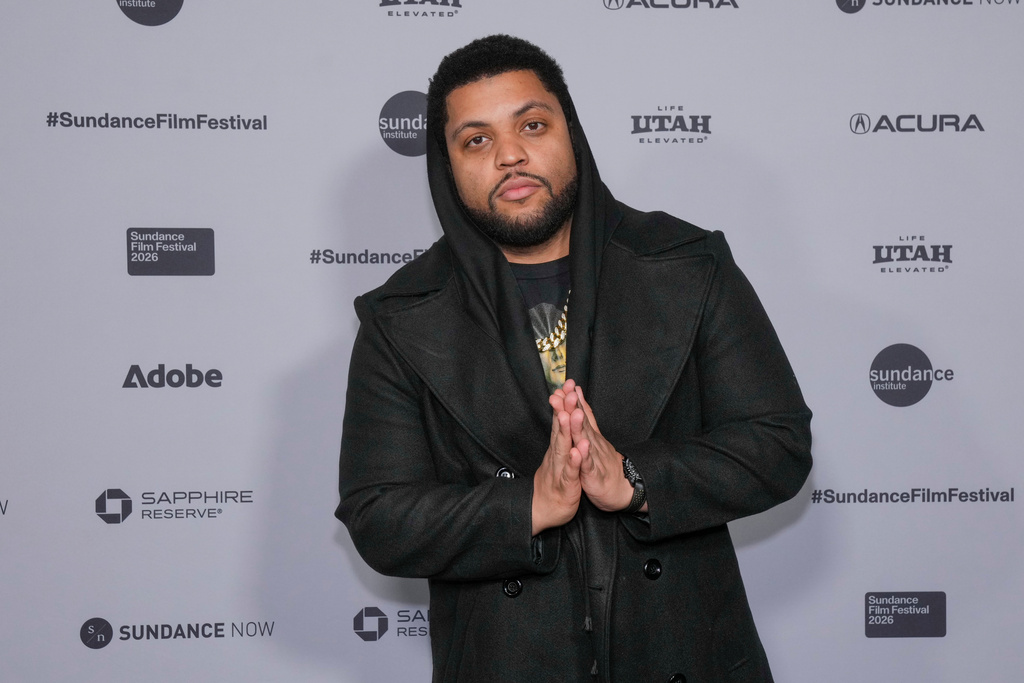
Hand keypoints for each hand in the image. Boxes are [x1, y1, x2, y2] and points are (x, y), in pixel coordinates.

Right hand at [531, 394, 583, 534]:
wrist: (543, 509)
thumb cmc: (553, 481)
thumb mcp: (558, 454)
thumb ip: (560, 434)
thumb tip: (561, 413)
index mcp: (558, 447)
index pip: (561, 421)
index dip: (564, 403)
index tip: (567, 384)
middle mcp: (556, 454)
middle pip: (560, 429)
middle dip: (564, 409)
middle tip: (566, 391)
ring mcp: (560, 468)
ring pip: (563, 447)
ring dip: (566, 430)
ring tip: (570, 414)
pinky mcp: (566, 485)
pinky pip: (570, 472)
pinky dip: (574, 461)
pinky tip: (578, 451)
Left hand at [552, 380, 640, 512]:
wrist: (619, 486)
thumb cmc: (603, 460)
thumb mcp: (593, 434)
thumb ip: (586, 413)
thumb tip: (578, 391)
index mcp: (589, 433)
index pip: (579, 413)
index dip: (571, 399)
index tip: (564, 385)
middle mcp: (592, 442)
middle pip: (581, 423)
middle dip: (573, 408)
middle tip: (566, 393)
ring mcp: (594, 457)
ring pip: (585, 441)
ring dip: (579, 427)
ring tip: (573, 414)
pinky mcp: (594, 474)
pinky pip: (588, 465)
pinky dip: (584, 456)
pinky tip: (580, 448)